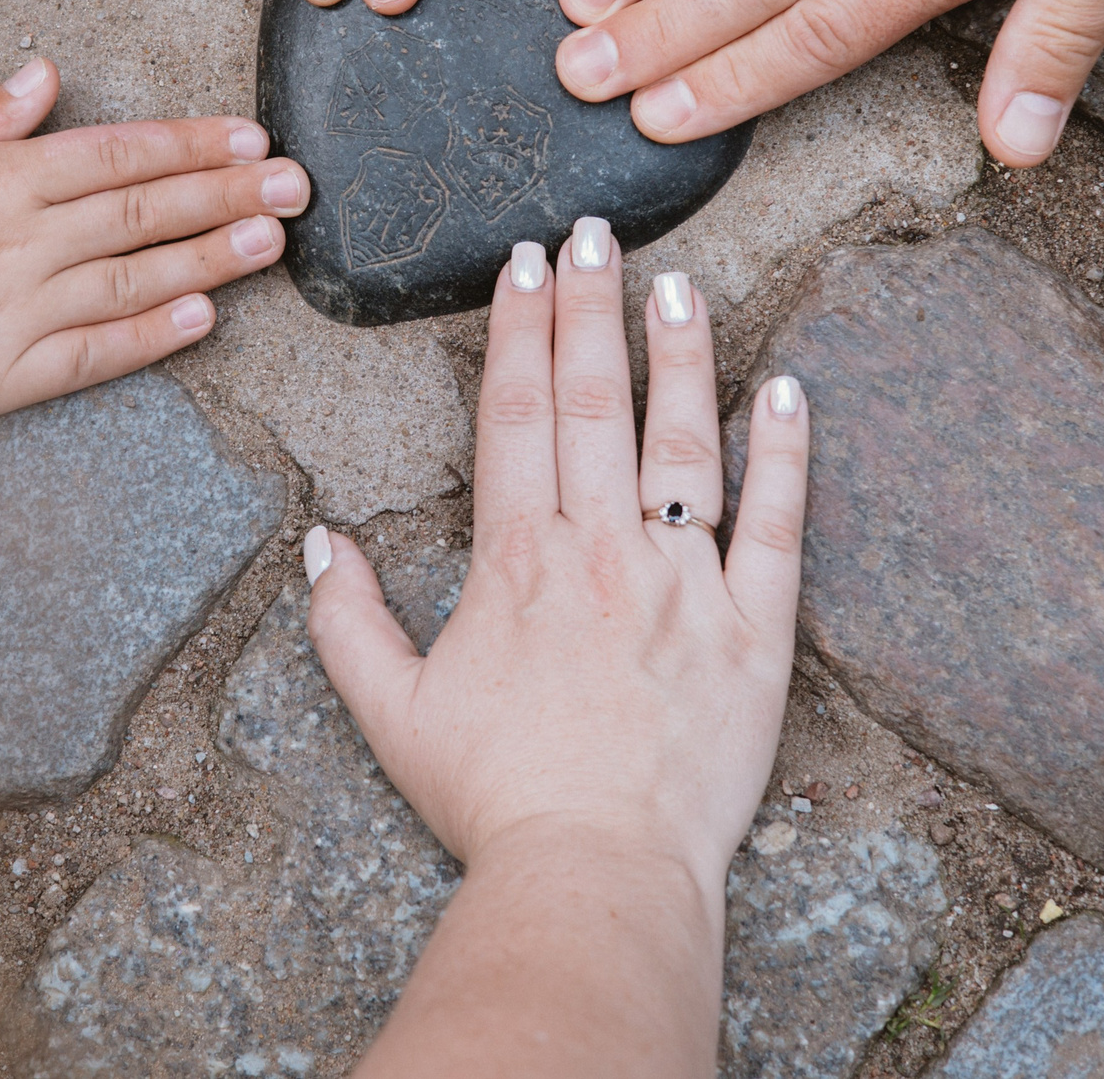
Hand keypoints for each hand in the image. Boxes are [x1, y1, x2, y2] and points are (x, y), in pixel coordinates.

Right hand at [0, 59, 304, 429]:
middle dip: (229, 193)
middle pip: (145, 210)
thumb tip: (44, 79)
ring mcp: (17, 311)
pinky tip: (204, 318)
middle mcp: (21, 240)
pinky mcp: (0, 377)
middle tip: (298, 183)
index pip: (118, 153)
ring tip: (275, 240)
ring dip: (214, 256)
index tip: (249, 138)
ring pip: (137, 277)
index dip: (191, 145)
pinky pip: (94, 353)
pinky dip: (154, 335)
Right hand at [305, 226, 807, 1074]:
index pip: (518, 413)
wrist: (596, 871)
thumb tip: (319, 544)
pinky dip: (783, 453)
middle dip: (593, 307)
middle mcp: (602, 552)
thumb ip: (346, 622)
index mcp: (517, 561)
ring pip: (685, 443)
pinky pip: (775, 524)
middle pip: (597, 403)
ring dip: (681, 355)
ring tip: (680, 283)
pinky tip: (784, 390)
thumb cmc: (494, 799)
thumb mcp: (389, 714)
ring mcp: (684, 585)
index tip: (527, 264)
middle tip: (597, 232)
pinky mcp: (756, 631)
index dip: (522, 329)